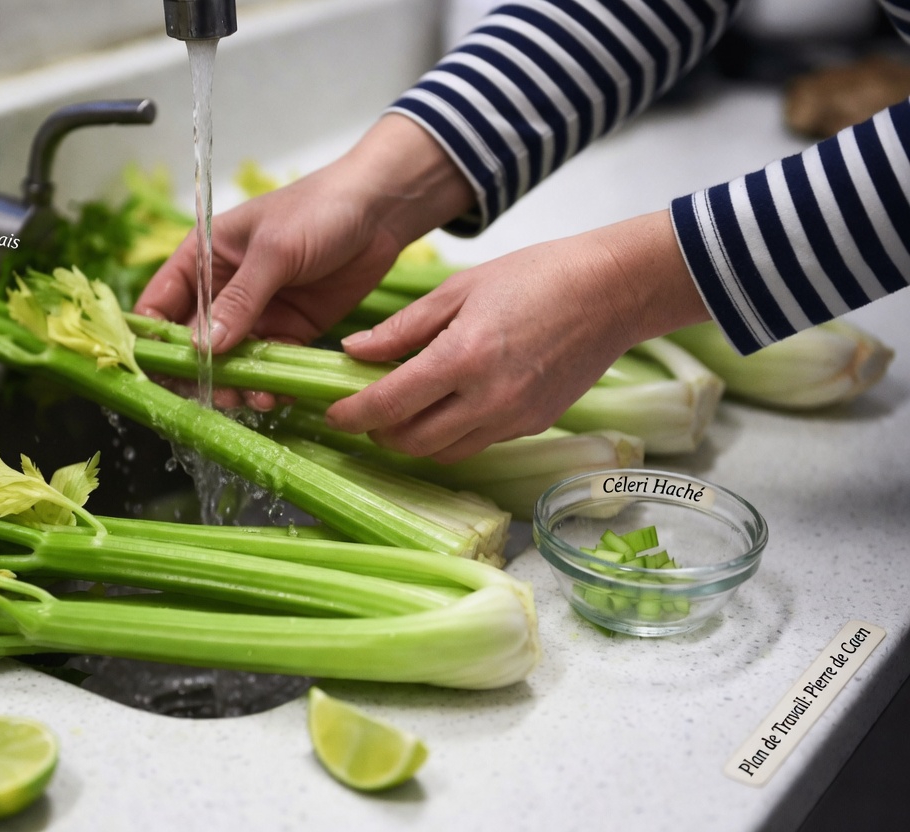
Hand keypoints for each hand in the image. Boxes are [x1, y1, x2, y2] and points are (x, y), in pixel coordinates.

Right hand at [133, 115, 473, 408]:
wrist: (380, 211)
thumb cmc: (319, 210)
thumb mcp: (274, 251)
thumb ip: (240, 300)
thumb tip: (204, 347)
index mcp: (203, 256)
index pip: (160, 301)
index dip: (153, 337)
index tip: (157, 371)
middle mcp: (222, 288)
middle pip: (193, 341)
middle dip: (199, 372)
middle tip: (214, 393)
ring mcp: (256, 312)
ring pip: (231, 360)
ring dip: (236, 382)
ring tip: (254, 396)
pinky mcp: (289, 329)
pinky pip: (270, 365)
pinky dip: (271, 382)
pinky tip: (279, 394)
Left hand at [326, 210, 709, 462]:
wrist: (610, 292)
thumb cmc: (535, 277)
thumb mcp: (459, 289)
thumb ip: (403, 328)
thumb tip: (353, 352)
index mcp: (462, 358)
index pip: (388, 405)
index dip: (352, 414)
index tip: (332, 413)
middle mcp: (487, 399)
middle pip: (410, 441)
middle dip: (378, 432)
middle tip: (364, 410)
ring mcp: (513, 418)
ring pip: (442, 453)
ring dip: (413, 440)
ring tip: (401, 411)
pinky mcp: (532, 426)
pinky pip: (476, 444)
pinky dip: (450, 435)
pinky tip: (446, 407)